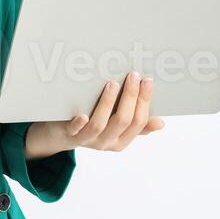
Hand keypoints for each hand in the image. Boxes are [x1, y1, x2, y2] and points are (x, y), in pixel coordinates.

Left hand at [28, 72, 165, 155]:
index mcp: (120, 140)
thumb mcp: (114, 126)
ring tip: (112, 83)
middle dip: (130, 97)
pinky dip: (79, 123)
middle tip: (133, 75)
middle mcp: (105, 142)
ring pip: (100, 124)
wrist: (58, 136)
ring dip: (107, 103)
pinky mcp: (68, 134)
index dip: (145, 101)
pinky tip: (82, 114)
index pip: (139, 122)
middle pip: (122, 121)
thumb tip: (161, 123)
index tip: (148, 81)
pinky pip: (74, 130)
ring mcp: (86, 139)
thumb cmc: (91, 124)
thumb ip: (136, 125)